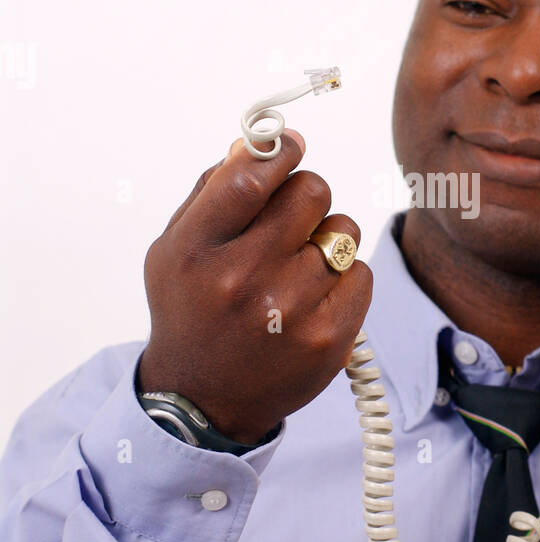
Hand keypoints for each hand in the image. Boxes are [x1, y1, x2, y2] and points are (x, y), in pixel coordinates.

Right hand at [137, 130, 372, 442]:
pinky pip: (361, 273)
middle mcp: (240, 280)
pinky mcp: (328, 338)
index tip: (291, 146)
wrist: (204, 398)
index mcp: (195, 252)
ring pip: (343, 231)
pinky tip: (315, 297)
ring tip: (300, 264)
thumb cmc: (192, 308)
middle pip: (311, 192)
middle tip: (293, 216)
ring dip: (327, 238)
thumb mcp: (176, 248)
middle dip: (306, 194)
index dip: (281, 151)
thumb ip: (213, 190)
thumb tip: (265, 143)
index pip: (250, 177)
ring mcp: (288, 312)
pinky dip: (343, 278)